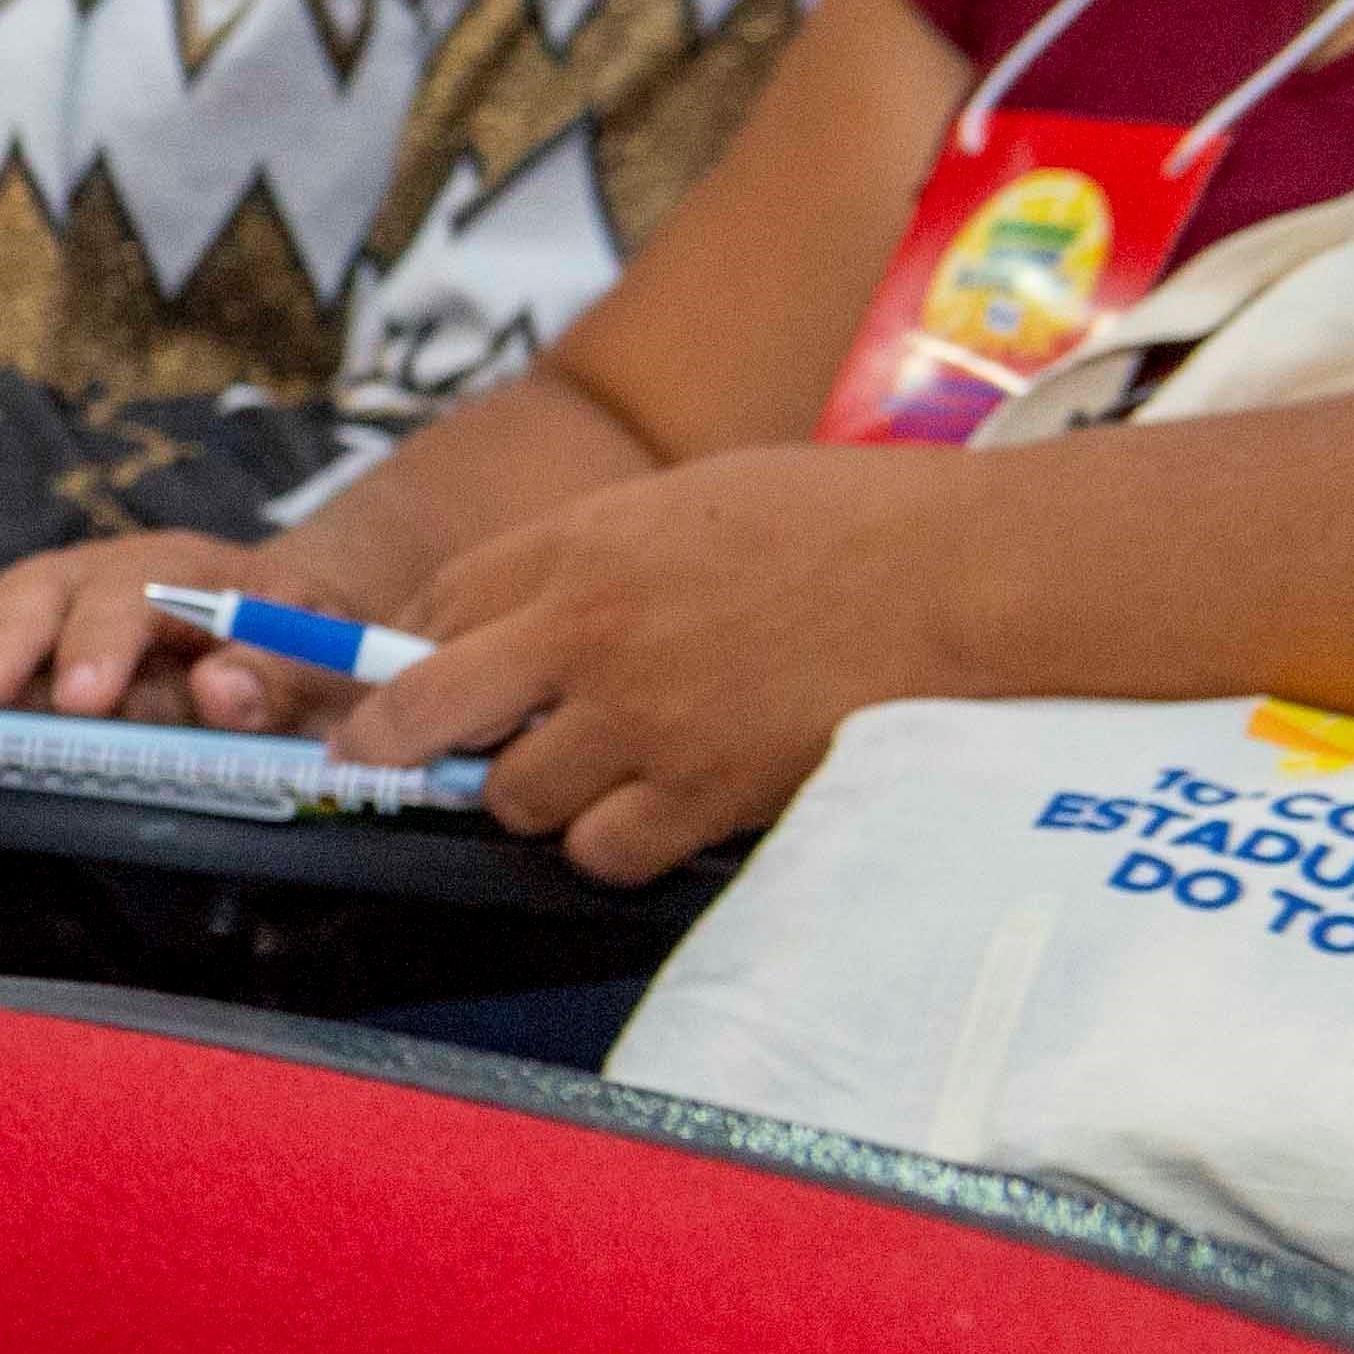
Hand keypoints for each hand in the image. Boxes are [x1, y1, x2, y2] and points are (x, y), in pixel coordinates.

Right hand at [0, 532, 302, 721]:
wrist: (276, 612)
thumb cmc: (299, 646)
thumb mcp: (324, 658)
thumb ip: (282, 674)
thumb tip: (226, 691)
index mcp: (185, 569)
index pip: (137, 594)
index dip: (106, 643)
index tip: (85, 699)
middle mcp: (98, 570)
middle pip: (36, 596)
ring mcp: (44, 596)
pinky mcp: (6, 625)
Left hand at [343, 444, 973, 883]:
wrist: (962, 575)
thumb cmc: (843, 524)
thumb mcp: (687, 500)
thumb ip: (590, 558)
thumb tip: (511, 617)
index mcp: (579, 546)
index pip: (430, 609)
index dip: (407, 654)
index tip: (405, 678)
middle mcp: (585, 634)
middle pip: (421, 711)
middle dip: (393, 742)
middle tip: (391, 758)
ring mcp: (641, 720)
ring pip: (513, 799)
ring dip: (535, 795)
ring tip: (592, 770)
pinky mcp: (702, 793)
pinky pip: (602, 852)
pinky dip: (612, 844)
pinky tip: (651, 812)